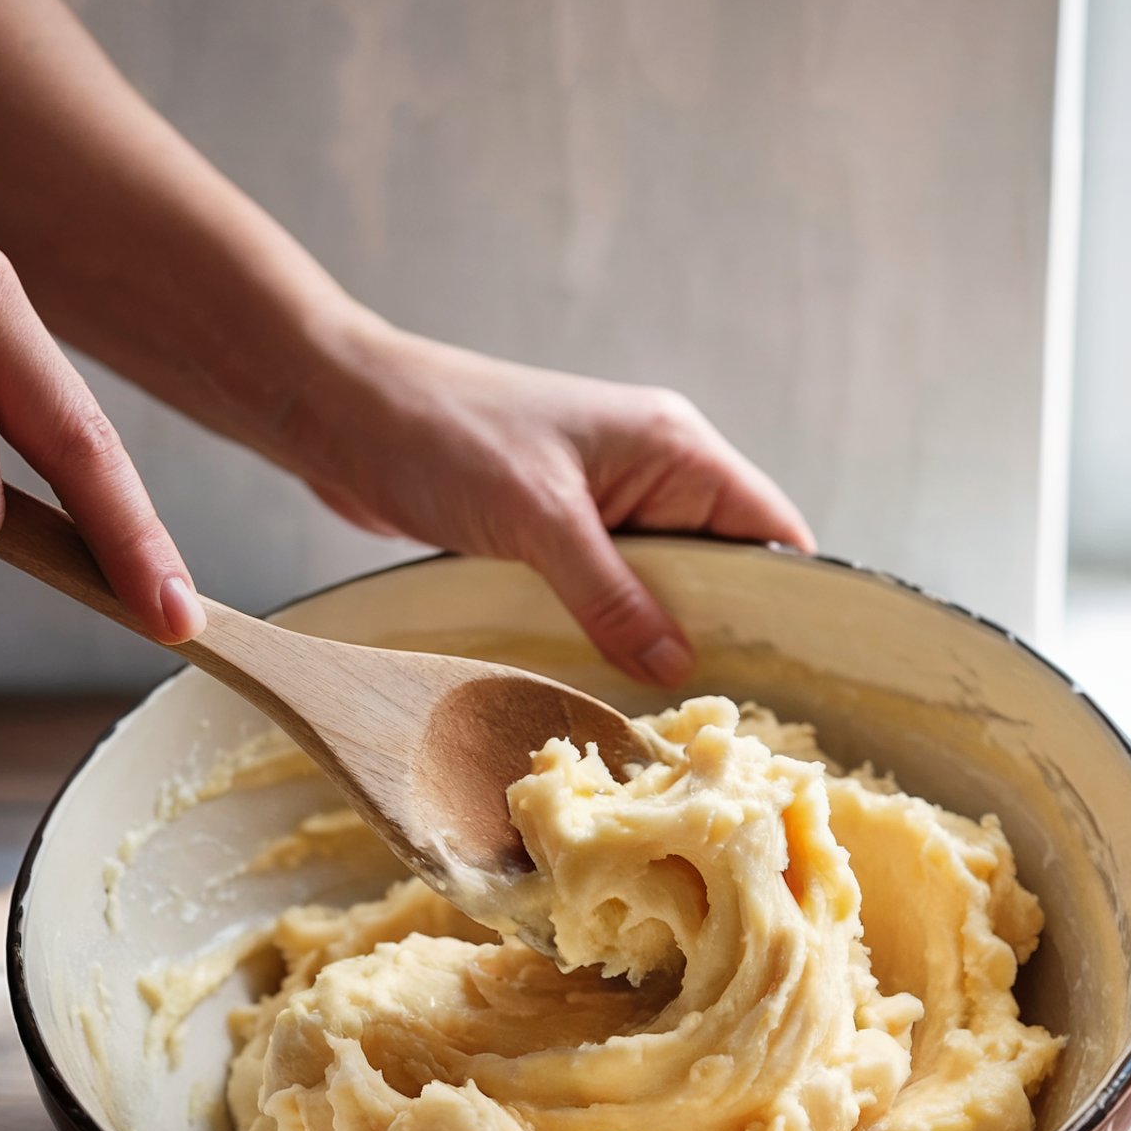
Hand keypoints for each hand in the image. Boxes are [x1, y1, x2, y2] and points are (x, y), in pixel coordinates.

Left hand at [282, 312, 814, 684]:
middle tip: (714, 719)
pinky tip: (604, 681)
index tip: (786, 678)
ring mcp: (603, 506)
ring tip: (663, 712)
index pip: (768, 528)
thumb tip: (676, 668)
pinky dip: (608, 634)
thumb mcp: (539, 522)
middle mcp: (651, 474)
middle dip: (717, 636)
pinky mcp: (556, 534)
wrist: (344, 411)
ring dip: (655, 641)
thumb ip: (612, 596)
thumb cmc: (444, 437)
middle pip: (720, 571)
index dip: (786, 601)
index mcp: (673, 448)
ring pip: (659, 590)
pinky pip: (606, 595)